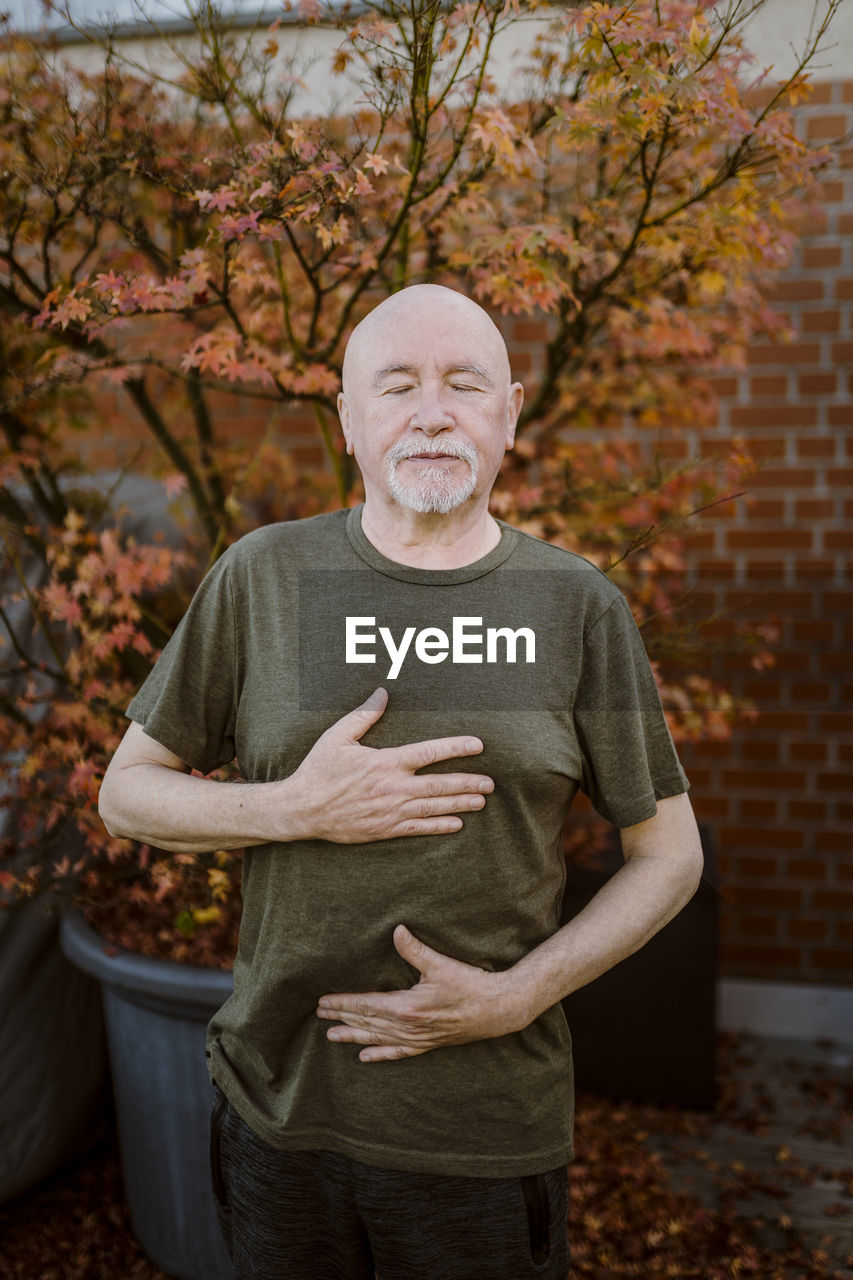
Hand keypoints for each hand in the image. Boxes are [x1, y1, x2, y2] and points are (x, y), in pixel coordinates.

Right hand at [285, 687, 493, 842]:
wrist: (302, 809)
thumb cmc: (318, 770)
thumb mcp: (337, 736)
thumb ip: (364, 715)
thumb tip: (383, 692)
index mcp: (385, 762)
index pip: (429, 752)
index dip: (456, 748)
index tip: (478, 744)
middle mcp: (393, 787)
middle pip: (440, 784)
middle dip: (468, 781)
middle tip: (491, 782)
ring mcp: (391, 810)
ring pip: (434, 807)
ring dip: (460, 803)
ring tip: (481, 801)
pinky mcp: (384, 829)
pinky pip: (418, 828)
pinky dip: (439, 826)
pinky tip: (457, 824)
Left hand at [316, 925, 524, 1061]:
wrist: (498, 1010)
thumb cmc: (470, 985)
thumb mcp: (441, 964)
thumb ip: (415, 950)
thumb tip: (397, 931)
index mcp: (407, 1008)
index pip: (366, 1005)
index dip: (343, 1004)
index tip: (323, 1002)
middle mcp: (408, 1028)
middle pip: (367, 1023)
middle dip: (342, 1019)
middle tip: (320, 1016)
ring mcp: (417, 1039)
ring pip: (378, 1039)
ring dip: (354, 1036)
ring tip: (332, 1037)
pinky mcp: (428, 1044)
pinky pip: (398, 1052)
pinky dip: (380, 1054)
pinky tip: (365, 1056)